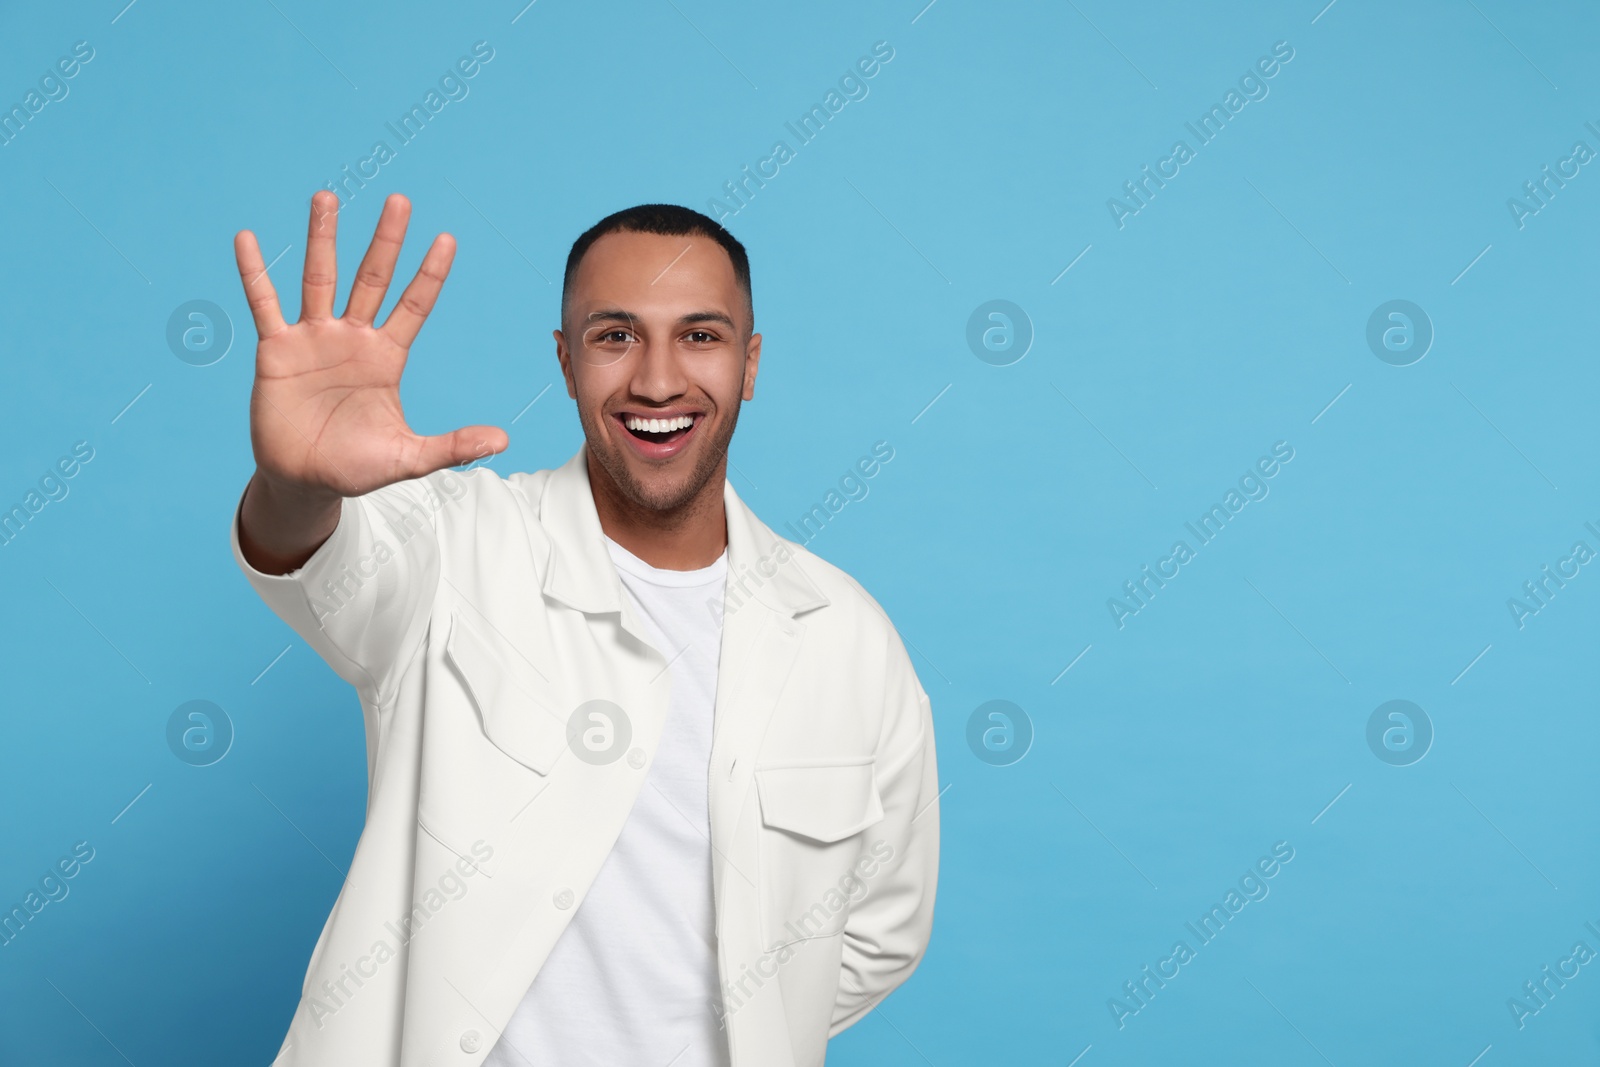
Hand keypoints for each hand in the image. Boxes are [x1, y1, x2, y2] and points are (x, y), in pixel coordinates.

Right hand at [234, 191, 506, 500]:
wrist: (304, 479)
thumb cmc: (355, 466)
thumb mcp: (408, 457)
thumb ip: (453, 446)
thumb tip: (504, 442)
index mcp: (387, 357)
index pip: (414, 305)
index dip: (429, 274)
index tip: (447, 238)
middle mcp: (353, 338)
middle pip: (373, 278)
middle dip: (386, 241)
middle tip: (400, 200)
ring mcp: (314, 338)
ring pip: (320, 278)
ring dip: (323, 237)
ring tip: (327, 197)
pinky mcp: (277, 350)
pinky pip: (264, 304)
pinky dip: (255, 273)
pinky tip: (247, 239)